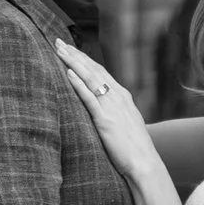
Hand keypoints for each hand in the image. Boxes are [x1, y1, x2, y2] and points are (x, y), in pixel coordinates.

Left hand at [56, 39, 156, 183]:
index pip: (100, 71)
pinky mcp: (105, 120)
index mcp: (122, 96)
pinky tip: (68, 73)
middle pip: (93, 69)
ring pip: (90, 78)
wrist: (145, 163)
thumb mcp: (125, 123)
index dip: (84, 58)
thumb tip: (102, 107)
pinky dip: (78, 84)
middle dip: (75, 54)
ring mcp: (112, 107)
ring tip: (59, 50)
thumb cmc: (134, 148)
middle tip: (58, 41)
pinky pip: (90, 98)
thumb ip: (114, 111)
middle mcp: (118, 96)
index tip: (70, 48)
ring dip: (73, 62)